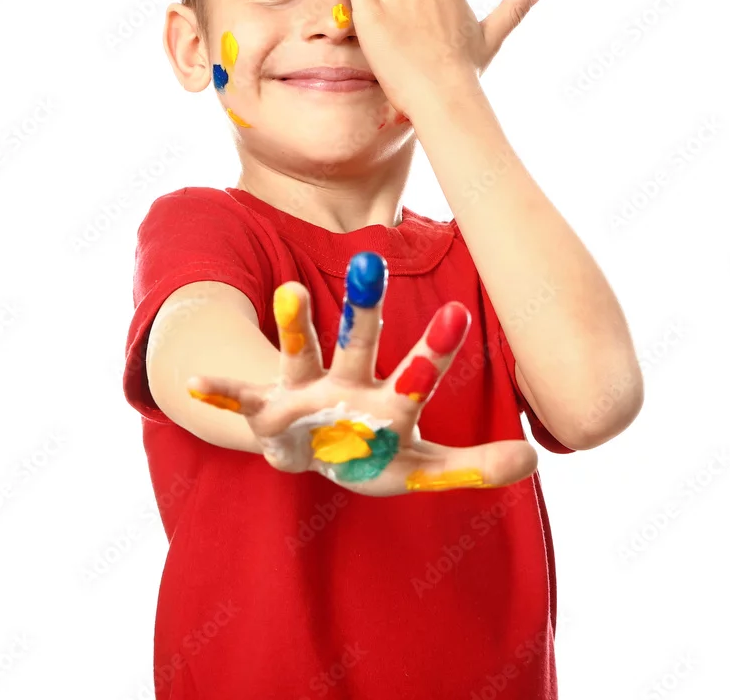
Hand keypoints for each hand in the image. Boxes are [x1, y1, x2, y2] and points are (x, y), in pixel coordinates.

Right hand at [186, 251, 537, 496]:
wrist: (313, 447)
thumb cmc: (372, 452)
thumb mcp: (421, 469)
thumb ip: (473, 468)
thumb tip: (535, 459)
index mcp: (388, 399)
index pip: (415, 371)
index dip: (434, 347)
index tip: (457, 308)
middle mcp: (346, 383)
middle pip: (359, 342)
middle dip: (364, 308)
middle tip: (369, 260)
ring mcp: (304, 392)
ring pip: (300, 351)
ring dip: (293, 324)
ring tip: (286, 290)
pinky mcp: (266, 407)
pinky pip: (238, 399)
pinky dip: (218, 392)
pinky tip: (194, 381)